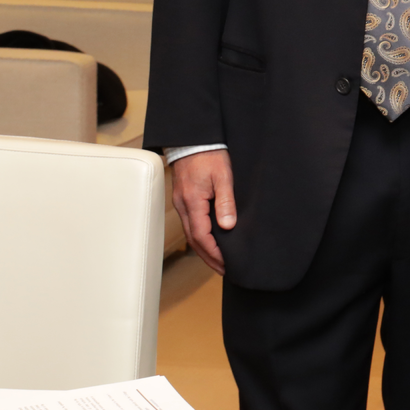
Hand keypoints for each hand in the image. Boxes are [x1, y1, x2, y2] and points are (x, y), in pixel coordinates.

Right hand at [170, 150, 235, 273]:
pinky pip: (191, 223)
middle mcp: (184, 206)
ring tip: (218, 261)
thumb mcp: (223, 176)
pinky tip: (210, 240)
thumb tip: (227, 226)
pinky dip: (200, 237)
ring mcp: (182, 203)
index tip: (227, 263)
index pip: (202, 236)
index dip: (215, 253)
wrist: (193, 139)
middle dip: (209, 257)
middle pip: (194, 240)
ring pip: (191, 233)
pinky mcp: (185, 199)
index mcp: (193, 202)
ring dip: (204, 249)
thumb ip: (226, 201)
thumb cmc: (209, 154)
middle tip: (224, 270)